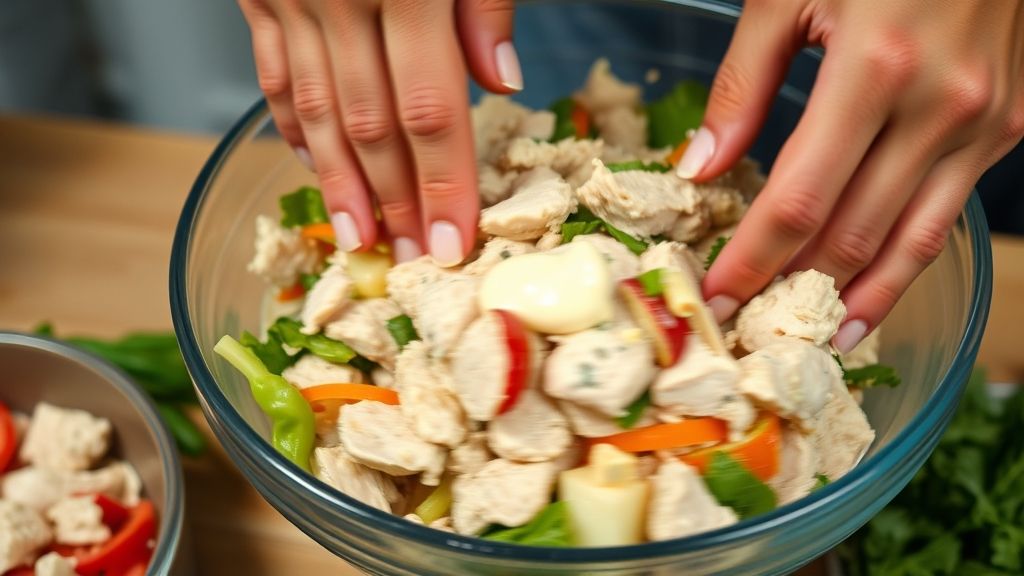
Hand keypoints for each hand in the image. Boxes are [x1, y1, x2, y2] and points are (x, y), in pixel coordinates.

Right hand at [237, 0, 519, 265]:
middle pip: (371, 126)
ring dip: (339, 184)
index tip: (451, 245)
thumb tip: (502, 82)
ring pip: (317, 111)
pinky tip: (314, 165)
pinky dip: (293, 126)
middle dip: (395, 203)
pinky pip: (272, 74)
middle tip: (412, 259)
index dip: (442, 185)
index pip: (430, 109)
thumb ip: (484, 2)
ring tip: (359, 239)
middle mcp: (340, 0)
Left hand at [681, 0, 1023, 351]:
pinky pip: (944, 213)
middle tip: (748, 328)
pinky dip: (904, 260)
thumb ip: (743, 83)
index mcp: (876, 67)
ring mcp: (986, 121)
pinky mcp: (1008, 124)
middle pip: (851, 233)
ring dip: (857, 300)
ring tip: (815, 342)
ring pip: (911, 243)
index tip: (714, 300)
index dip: (751, 262)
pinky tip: (871, 291)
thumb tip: (701, 167)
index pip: (797, 201)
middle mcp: (941, 107)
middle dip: (791, 290)